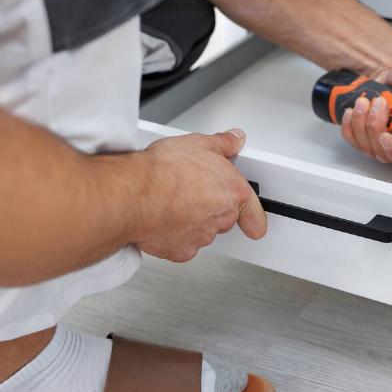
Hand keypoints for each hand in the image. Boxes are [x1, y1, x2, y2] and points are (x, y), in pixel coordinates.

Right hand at [133, 129, 266, 261]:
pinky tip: (162, 219)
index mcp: (232, 192)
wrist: (135, 194)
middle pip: (224, 218)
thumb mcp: (198, 144)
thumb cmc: (163, 171)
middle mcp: (221, 218)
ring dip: (192, 221)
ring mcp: (202, 237)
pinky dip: (173, 236)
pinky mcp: (181, 251)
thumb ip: (222, 143)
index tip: (254, 221)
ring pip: (202, 232)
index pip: (255, 214)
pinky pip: (182, 245)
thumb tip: (235, 140)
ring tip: (172, 202)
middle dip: (211, 208)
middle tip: (192, 192)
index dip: (254, 218)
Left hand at [340, 60, 391, 172]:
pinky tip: (355, 111)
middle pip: (388, 156)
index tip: (388, 136)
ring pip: (369, 149)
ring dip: (363, 123)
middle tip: (379, 104)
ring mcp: (386, 146)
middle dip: (377, 130)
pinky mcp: (367, 141)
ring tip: (367, 101)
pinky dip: (350, 125)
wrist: (390, 72)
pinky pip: (354, 142)